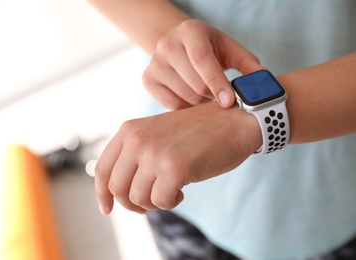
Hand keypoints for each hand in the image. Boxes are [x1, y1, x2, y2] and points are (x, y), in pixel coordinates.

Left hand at [94, 102, 260, 214]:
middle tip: (150, 202)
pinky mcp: (175, 168)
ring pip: (137, 198)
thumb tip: (118, 192)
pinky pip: (160, 201)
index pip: (102, 169)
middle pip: (117, 188)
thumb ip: (135, 155)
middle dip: (132, 203)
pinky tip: (182, 189)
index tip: (108, 209)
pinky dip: (170, 201)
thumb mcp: (157, 134)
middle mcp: (137, 140)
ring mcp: (155, 153)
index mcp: (130, 130)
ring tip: (172, 189)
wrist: (233, 121)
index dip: (103, 194)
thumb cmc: (197, 132)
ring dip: (155, 201)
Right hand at [142, 19, 264, 109]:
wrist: (177, 43)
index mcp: (190, 31)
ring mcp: (154, 63)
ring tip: (207, 94)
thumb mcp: (228, 48)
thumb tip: (264, 83)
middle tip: (222, 97)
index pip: (202, 60)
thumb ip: (247, 63)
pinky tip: (193, 99)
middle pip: (194, 84)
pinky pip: (171, 105)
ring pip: (184, 97)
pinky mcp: (148, 79)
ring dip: (201, 103)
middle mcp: (167, 45)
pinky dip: (187, 107)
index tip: (228, 102)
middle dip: (213, 95)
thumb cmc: (208, 47)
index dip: (216, 82)